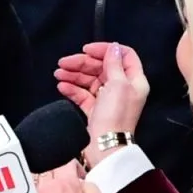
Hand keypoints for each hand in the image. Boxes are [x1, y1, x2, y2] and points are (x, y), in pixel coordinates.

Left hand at [14, 162, 108, 192]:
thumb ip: (91, 186)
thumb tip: (80, 180)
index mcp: (65, 185)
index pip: (66, 160)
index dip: (75, 167)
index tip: (78, 178)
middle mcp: (43, 188)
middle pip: (49, 168)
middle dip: (59, 176)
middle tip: (67, 191)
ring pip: (36, 181)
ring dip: (45, 186)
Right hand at [55, 42, 149, 165]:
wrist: (105, 146)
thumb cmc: (116, 116)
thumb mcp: (117, 84)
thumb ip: (114, 63)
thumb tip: (113, 47)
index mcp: (134, 80)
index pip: (123, 55)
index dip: (105, 49)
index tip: (88, 49)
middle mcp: (122, 88)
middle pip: (102, 67)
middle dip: (82, 63)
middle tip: (65, 62)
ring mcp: (108, 99)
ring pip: (90, 79)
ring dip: (73, 74)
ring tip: (59, 73)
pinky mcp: (95, 109)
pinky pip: (83, 94)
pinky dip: (72, 88)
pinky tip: (62, 86)